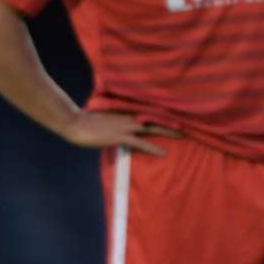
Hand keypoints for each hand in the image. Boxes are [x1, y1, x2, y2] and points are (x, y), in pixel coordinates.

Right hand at [60, 111, 180, 155]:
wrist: (76, 123)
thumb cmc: (88, 120)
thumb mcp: (106, 116)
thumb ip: (118, 116)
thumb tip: (124, 119)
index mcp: (126, 111)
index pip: (149, 110)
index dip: (163, 111)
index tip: (177, 111)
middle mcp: (129, 117)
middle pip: (156, 116)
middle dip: (172, 119)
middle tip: (188, 120)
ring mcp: (126, 126)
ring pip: (152, 127)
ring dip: (168, 131)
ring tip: (184, 134)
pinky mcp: (121, 136)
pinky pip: (141, 143)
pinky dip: (152, 148)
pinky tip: (163, 153)